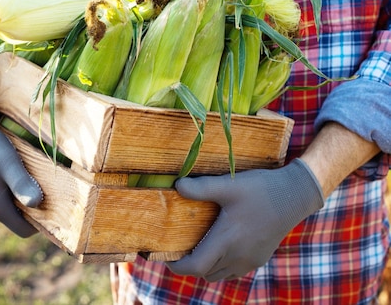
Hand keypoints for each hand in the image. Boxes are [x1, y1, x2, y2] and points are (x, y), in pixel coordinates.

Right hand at [0, 104, 43, 236]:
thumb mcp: (10, 163)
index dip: (38, 220)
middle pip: (13, 220)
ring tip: (9, 174)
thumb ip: (22, 184)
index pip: (24, 230)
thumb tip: (37, 203)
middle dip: (23, 205)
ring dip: (10, 199)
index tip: (46, 201)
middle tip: (27, 180)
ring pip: (1, 212)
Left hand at [166, 158, 323, 280]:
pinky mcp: (259, 259)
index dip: (177, 266)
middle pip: (204, 273)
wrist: (295, 195)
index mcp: (227, 241)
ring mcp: (250, 260)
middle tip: (179, 247)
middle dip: (189, 264)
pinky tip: (219, 245)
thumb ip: (202, 187)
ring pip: (219, 275)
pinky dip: (221, 265)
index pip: (195, 266)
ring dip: (206, 266)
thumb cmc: (261, 190)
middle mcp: (237, 256)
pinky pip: (233, 271)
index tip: (166, 256)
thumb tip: (176, 185)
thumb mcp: (229, 185)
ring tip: (197, 246)